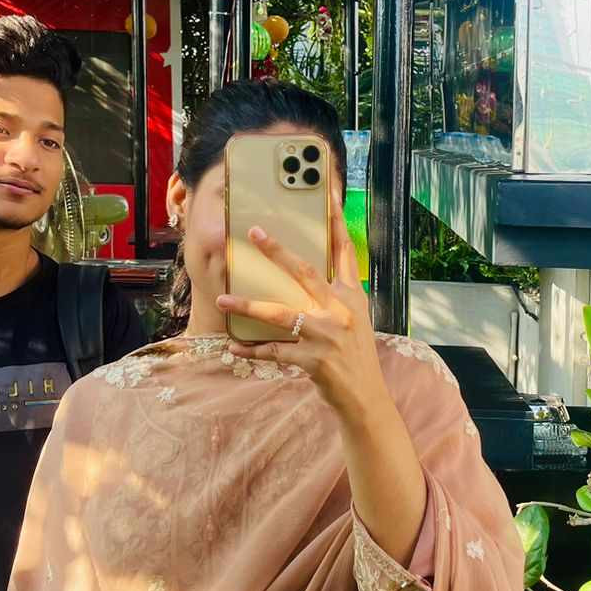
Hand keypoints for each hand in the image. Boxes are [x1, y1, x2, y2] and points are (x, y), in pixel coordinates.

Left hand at [216, 203, 388, 423]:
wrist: (366, 397)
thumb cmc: (355, 355)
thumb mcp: (354, 318)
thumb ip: (335, 295)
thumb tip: (308, 274)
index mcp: (351, 296)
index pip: (344, 251)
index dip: (336, 221)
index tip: (327, 193)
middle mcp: (340, 310)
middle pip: (305, 272)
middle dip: (278, 251)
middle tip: (255, 232)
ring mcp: (326, 335)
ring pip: (280, 314)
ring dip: (249, 306)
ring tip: (224, 300)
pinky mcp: (313, 360)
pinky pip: (274, 352)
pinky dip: (252, 350)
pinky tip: (234, 346)